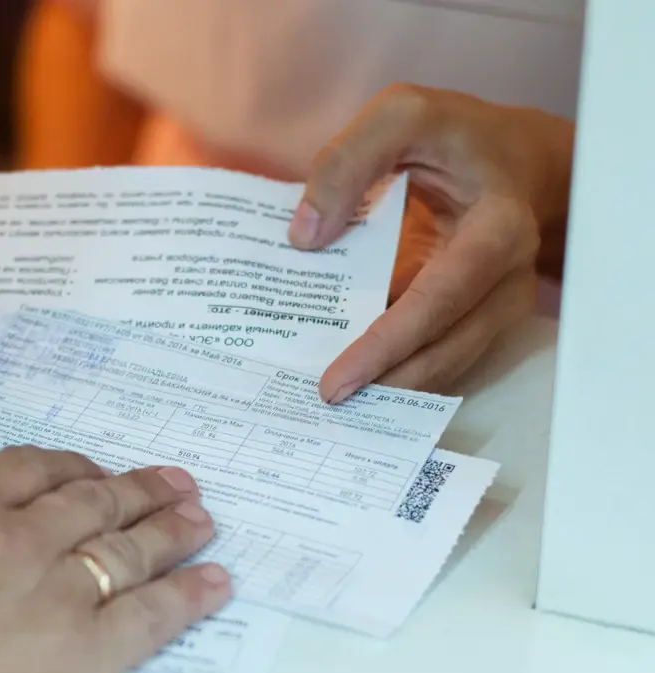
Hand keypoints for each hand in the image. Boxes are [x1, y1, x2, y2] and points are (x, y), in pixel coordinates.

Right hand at [0, 447, 229, 672]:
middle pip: (94, 502)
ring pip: (131, 548)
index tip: (91, 471)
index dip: (69, 467)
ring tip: (203, 521)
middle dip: (138, 490)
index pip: (29, 470)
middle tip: (175, 484)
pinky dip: (190, 598)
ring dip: (173, 531)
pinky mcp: (88, 652)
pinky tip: (216, 586)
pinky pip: (154, 615)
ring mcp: (59, 590)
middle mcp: (18, 537)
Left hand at [288, 84, 574, 401]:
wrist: (516, 156)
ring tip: (335, 406)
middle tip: (325, 404)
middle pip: (447, 349)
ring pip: (447, 363)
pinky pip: (439, 353)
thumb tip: (305, 237)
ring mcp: (497, 304)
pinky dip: (399, 371)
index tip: (338, 379)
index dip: (388, 344)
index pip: (440, 300)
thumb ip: (348, 162)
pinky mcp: (478, 317)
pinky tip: (354, 382)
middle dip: (387, 383)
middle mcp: (506, 279)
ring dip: (392, 388)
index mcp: (496, 230)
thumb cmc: (457, 134)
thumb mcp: (402, 116)